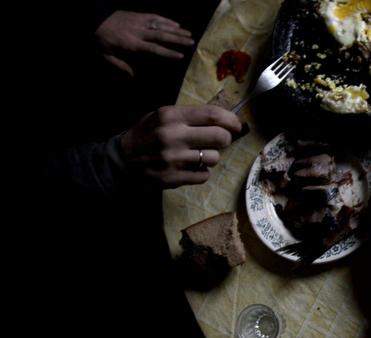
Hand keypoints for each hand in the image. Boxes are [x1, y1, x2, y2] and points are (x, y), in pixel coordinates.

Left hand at [95, 11, 194, 75]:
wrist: (92, 18)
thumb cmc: (99, 39)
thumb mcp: (106, 55)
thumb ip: (120, 65)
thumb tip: (133, 77)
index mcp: (131, 43)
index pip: (154, 49)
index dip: (168, 52)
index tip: (181, 56)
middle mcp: (138, 32)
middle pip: (161, 35)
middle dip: (178, 39)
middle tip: (192, 42)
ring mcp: (138, 21)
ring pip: (160, 25)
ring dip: (175, 29)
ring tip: (189, 34)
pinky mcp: (137, 15)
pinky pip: (154, 16)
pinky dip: (166, 20)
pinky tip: (176, 24)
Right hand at [120, 105, 241, 187]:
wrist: (122, 159)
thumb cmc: (148, 133)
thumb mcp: (163, 115)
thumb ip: (190, 115)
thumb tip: (225, 118)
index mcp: (171, 116)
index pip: (213, 115)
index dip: (231, 120)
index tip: (237, 125)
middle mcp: (173, 136)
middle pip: (221, 137)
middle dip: (225, 139)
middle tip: (220, 141)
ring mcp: (174, 159)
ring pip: (214, 158)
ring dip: (211, 157)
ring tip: (198, 155)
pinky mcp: (173, 178)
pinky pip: (204, 175)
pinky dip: (201, 172)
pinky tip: (189, 167)